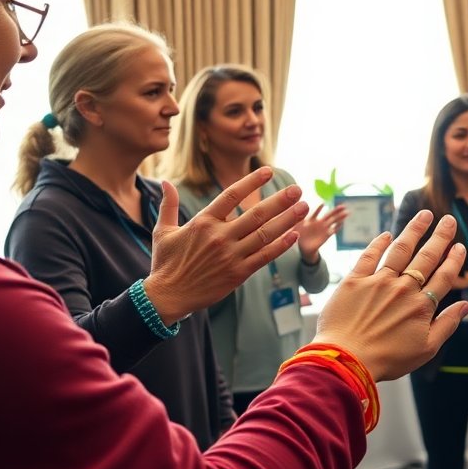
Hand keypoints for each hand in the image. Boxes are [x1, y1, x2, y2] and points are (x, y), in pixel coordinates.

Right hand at [145, 167, 306, 323]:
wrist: (167, 297)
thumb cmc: (165, 263)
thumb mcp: (164, 231)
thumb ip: (168, 205)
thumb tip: (165, 182)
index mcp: (203, 222)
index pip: (232, 195)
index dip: (252, 182)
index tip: (268, 171)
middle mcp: (220, 236)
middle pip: (256, 214)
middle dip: (280, 200)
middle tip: (297, 189)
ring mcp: (231, 255)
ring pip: (265, 234)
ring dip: (287, 220)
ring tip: (303, 207)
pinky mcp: (238, 273)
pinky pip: (264, 257)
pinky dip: (281, 245)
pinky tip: (294, 234)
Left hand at [297, 203, 349, 259]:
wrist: (304, 247)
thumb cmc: (299, 236)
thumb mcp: (296, 229)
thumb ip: (296, 223)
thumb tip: (294, 217)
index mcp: (311, 220)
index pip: (315, 213)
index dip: (319, 209)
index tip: (322, 204)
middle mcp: (319, 222)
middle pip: (329, 215)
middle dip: (336, 210)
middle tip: (343, 206)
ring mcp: (324, 228)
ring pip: (333, 221)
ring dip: (340, 217)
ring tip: (347, 213)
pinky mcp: (327, 235)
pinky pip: (333, 230)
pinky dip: (338, 227)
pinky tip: (342, 223)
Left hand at [310, 210, 467, 380]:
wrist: (346, 360)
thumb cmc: (387, 359)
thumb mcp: (426, 349)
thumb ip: (447, 324)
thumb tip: (466, 304)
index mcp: (422, 306)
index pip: (443, 276)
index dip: (454, 260)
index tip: (460, 247)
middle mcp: (403, 288)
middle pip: (426, 257)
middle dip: (440, 237)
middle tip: (449, 220)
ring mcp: (378, 282)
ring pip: (400, 250)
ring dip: (414, 230)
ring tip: (424, 215)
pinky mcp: (354, 281)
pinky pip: (369, 256)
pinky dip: (378, 243)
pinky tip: (386, 234)